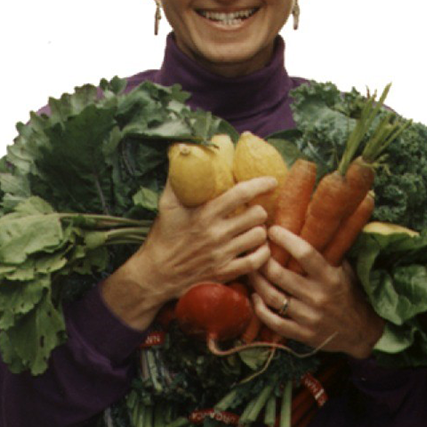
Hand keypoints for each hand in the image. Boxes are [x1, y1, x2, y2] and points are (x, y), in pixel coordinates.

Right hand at [99, 176, 275, 328]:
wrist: (155, 274)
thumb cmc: (162, 236)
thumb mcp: (166, 204)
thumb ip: (177, 179)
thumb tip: (183, 152)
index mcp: (205, 213)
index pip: (241, 193)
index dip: (261, 184)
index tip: (271, 181)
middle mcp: (216, 233)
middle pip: (257, 215)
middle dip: (260, 210)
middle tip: (255, 210)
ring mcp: (222, 255)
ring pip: (259, 236)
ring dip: (260, 230)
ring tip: (254, 228)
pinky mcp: (225, 273)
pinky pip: (256, 261)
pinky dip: (261, 253)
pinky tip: (257, 247)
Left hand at [249, 225, 383, 359]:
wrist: (361, 333)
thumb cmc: (350, 295)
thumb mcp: (346, 271)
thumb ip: (329, 254)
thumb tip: (310, 227)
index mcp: (330, 277)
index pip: (304, 253)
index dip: (285, 239)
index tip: (272, 230)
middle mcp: (318, 296)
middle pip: (279, 274)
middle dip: (262, 260)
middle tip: (254, 250)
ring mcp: (309, 317)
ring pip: (272, 296)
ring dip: (256, 281)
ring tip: (251, 270)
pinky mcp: (302, 334)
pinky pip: (273, 321)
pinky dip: (259, 308)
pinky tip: (255, 296)